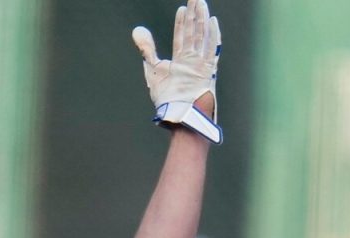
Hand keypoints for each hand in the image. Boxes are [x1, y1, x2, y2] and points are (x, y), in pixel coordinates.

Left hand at [132, 0, 220, 142]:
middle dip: (194, 15)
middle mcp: (193, 61)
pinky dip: (212, 36)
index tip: (181, 8)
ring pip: (202, 37)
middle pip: (194, 33)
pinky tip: (213, 22)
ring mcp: (201, 65)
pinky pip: (211, 50)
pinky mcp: (208, 71)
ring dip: (202, 20)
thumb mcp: (153, 70)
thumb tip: (137, 30)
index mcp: (181, 61)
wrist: (178, 115)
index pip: (182, 37)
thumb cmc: (167, 99)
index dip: (181, 23)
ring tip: (201, 4)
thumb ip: (147, 50)